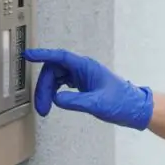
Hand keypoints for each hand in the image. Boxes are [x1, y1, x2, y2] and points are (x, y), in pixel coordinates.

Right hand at [23, 48, 153, 129]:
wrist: (136, 109)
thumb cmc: (123, 103)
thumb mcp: (97, 104)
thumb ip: (75, 101)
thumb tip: (56, 99)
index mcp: (87, 67)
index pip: (60, 57)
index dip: (43, 55)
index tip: (28, 56)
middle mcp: (84, 69)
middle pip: (54, 71)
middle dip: (44, 88)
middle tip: (42, 106)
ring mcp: (84, 76)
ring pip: (57, 78)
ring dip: (48, 92)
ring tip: (46, 108)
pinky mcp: (84, 84)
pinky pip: (63, 84)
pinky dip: (55, 93)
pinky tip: (54, 102)